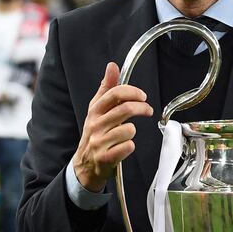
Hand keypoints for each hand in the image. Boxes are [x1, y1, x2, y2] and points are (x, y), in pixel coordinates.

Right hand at [72, 62, 153, 191]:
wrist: (84, 165)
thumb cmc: (95, 134)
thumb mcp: (97, 109)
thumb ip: (107, 88)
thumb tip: (112, 66)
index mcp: (94, 110)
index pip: (114, 94)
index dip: (132, 92)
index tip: (142, 96)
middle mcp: (95, 125)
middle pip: (125, 109)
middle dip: (142, 108)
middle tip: (148, 110)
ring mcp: (99, 142)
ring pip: (129, 129)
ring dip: (133, 131)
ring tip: (127, 134)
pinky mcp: (105, 158)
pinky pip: (128, 147)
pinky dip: (130, 147)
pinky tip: (124, 147)